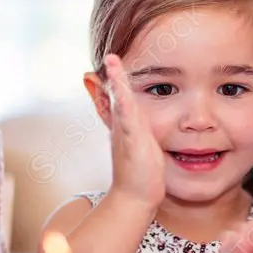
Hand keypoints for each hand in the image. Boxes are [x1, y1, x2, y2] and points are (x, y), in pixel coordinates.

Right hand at [104, 53, 165, 210]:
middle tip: (110, 54)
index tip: (116, 60)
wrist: (134, 198)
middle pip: (116, 95)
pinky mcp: (132, 144)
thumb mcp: (142, 147)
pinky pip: (128, 122)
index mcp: (128, 125)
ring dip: (117, 82)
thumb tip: (141, 123)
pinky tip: (122, 95)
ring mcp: (126, 134)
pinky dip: (124, 106)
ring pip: (120, 103)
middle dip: (113, 74)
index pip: (122, 97)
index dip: (119, 79)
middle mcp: (123, 127)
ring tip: (112, 62)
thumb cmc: (141, 174)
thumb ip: (140, 133)